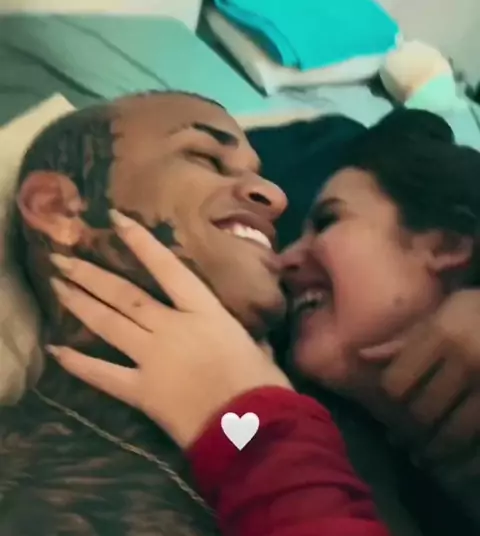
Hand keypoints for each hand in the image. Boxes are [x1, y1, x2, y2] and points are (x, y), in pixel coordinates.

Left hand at [47, 210, 291, 448]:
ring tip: (57, 285)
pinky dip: (80, 364)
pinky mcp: (141, 390)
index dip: (140, 241)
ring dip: (80, 304)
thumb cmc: (262, 384)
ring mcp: (152, 357)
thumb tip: (251, 340)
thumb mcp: (257, 348)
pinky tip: (57, 352)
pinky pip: (103, 374)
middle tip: (62, 257)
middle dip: (91, 274)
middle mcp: (172, 326)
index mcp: (204, 312)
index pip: (167, 268)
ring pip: (109, 324)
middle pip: (124, 295)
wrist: (250, 427)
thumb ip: (245, 337)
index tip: (116, 219)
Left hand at [380, 290, 479, 458]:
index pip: (398, 380)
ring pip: (453, 433)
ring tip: (422, 456)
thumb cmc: (479, 312)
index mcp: (443, 335)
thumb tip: (362, 355)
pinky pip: (477, 440)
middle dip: (409, 427)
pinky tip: (451, 460)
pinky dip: (462, 458)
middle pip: (422, 410)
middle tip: (401, 436)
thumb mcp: (442, 313)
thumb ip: (405, 339)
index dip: (391, 394)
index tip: (394, 397)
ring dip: (433, 450)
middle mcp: (466, 361)